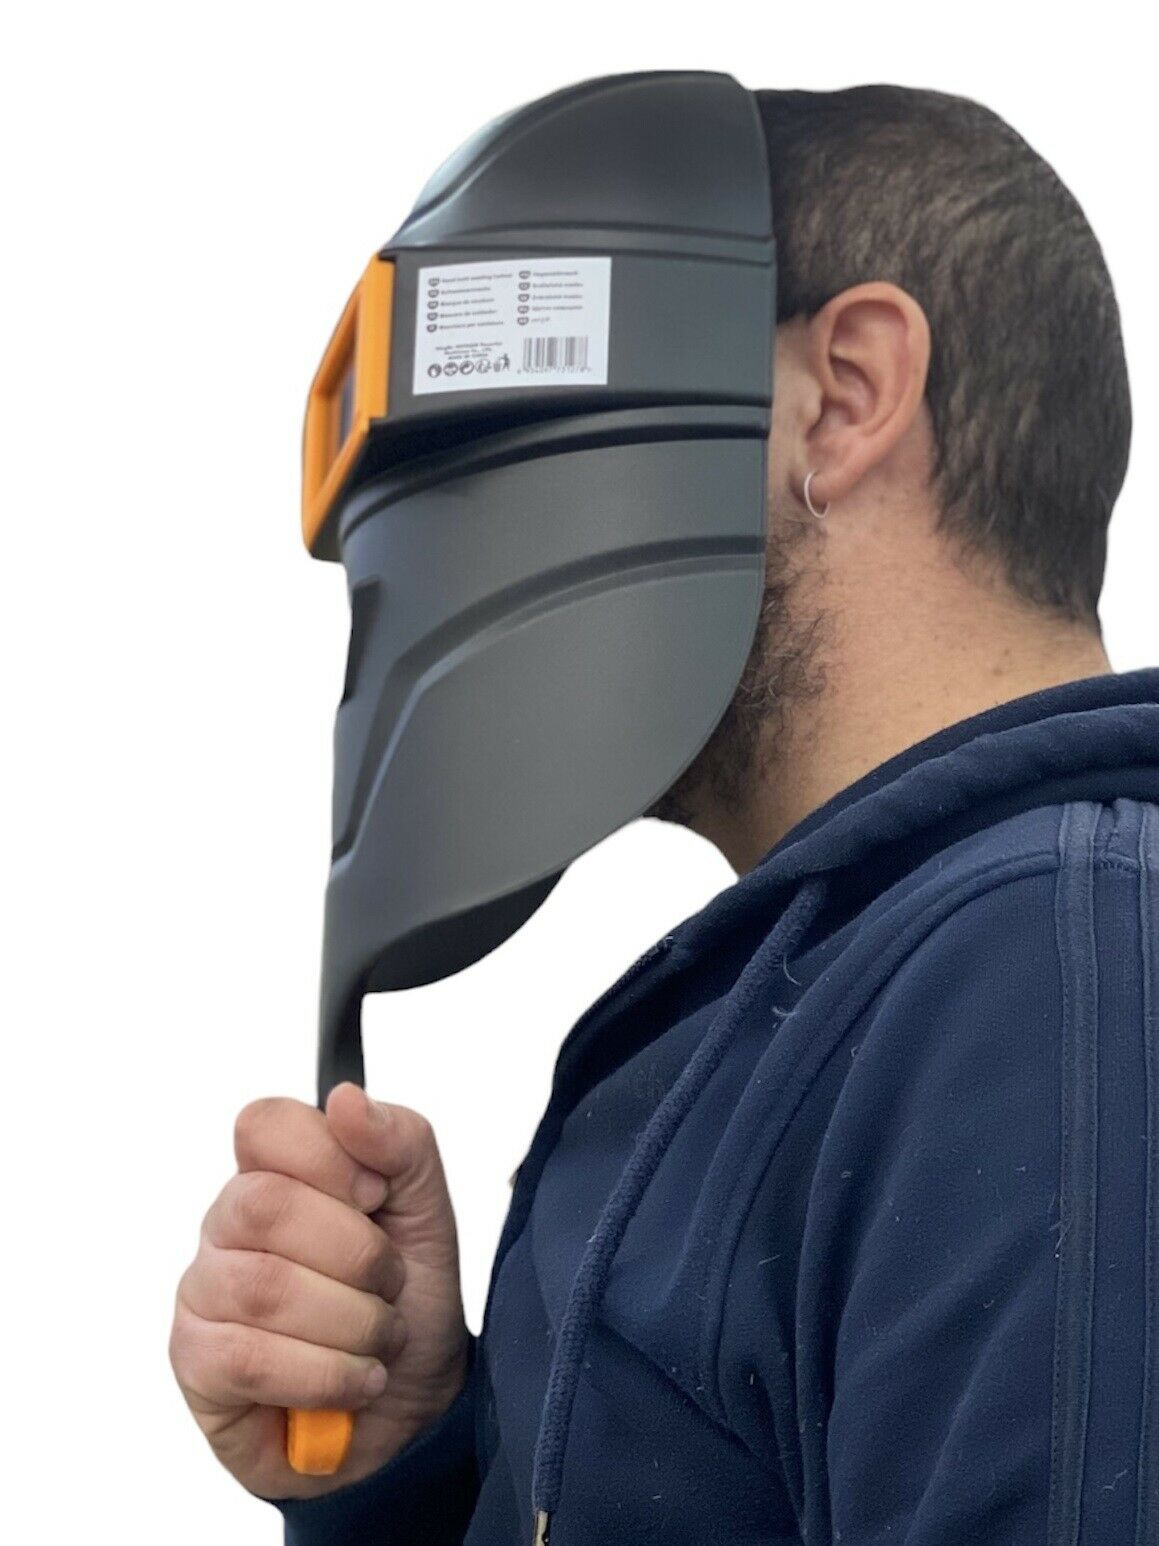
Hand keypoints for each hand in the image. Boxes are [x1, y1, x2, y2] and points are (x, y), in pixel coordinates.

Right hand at [170, 1085, 469, 1499]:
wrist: (413, 1406)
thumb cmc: (409, 1298)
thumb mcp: (428, 1211)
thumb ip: (400, 1142)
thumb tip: (345, 1099)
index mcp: (278, 1172)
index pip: (264, 1124)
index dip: (326, 1157)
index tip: (377, 1196)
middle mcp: (228, 1223)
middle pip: (264, 1205)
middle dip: (356, 1254)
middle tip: (390, 1284)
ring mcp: (204, 1291)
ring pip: (264, 1287)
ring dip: (353, 1322)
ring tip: (379, 1340)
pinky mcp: (197, 1363)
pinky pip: (251, 1359)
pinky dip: (327, 1374)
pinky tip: (354, 1380)